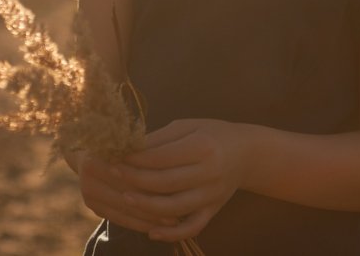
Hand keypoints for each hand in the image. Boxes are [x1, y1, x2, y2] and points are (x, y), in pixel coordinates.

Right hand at [76, 150, 179, 233]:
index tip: (178, 187)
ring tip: (174, 221)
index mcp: (95, 159)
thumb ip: (140, 152)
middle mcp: (88, 179)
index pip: (129, 176)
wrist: (86, 149)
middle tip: (181, 210)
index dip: (153, 182)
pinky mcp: (94, 208)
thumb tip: (171, 161)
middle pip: (127, 196)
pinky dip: (140, 224)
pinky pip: (121, 219)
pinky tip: (158, 225)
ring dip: (150, 218)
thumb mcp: (128, 140)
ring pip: (126, 211)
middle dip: (155, 205)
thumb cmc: (117, 139)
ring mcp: (89, 196)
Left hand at [116, 118, 249, 241]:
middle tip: (113, 173)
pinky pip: (192, 227)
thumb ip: (160, 138)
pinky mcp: (213, 210)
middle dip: (135, 179)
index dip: (136, 158)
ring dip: (146, 206)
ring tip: (125, 199)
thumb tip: (128, 148)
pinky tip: (151, 232)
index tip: (116, 155)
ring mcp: (212, 194)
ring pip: (174, 207)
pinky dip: (172, 233)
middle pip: (165, 182)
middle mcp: (209, 172)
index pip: (162, 157)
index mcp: (203, 146)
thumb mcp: (187, 126)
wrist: (246, 152)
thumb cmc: (211, 134)